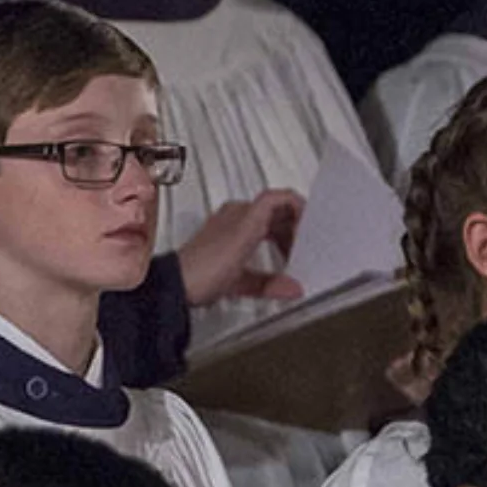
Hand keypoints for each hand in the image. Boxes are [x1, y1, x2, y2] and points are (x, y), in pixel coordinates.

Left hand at [177, 191, 305, 305]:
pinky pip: (253, 234)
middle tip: (305, 244)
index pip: (279, 198)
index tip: (311, 226)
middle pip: (275, 211)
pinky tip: (269, 262)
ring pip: (265, 221)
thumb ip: (272, 283)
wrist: (175, 284)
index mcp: (243, 216)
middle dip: (294, 227)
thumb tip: (293, 288)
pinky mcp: (221, 239)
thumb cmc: (201, 274)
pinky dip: (267, 244)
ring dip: (281, 236)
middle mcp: (234, 216)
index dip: (300, 209)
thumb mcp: (243, 279)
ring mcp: (227, 225)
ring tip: (291, 255)